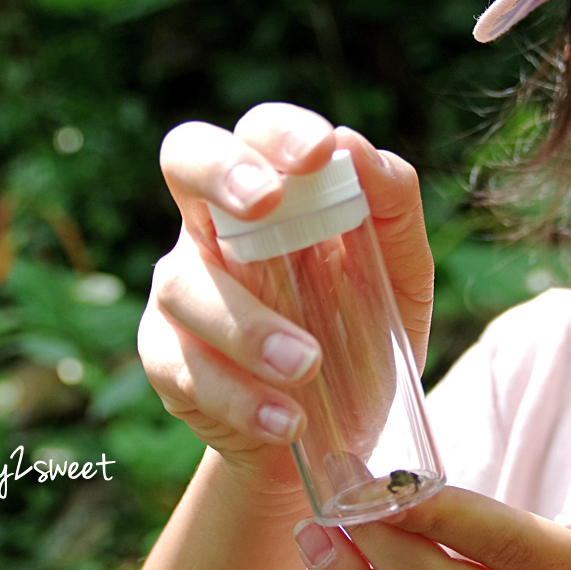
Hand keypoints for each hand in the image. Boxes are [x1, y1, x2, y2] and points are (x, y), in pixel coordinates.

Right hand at [139, 103, 432, 502]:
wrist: (339, 436)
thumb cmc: (365, 334)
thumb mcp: (402, 275)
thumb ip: (392, 209)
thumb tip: (357, 149)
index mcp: (274, 196)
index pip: (258, 133)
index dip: (279, 132)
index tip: (319, 154)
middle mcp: (216, 230)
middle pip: (184, 160)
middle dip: (222, 172)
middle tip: (266, 204)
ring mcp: (182, 294)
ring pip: (186, 286)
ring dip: (249, 326)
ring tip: (307, 364)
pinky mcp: (168, 363)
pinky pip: (186, 369)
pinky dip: (240, 397)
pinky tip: (285, 420)